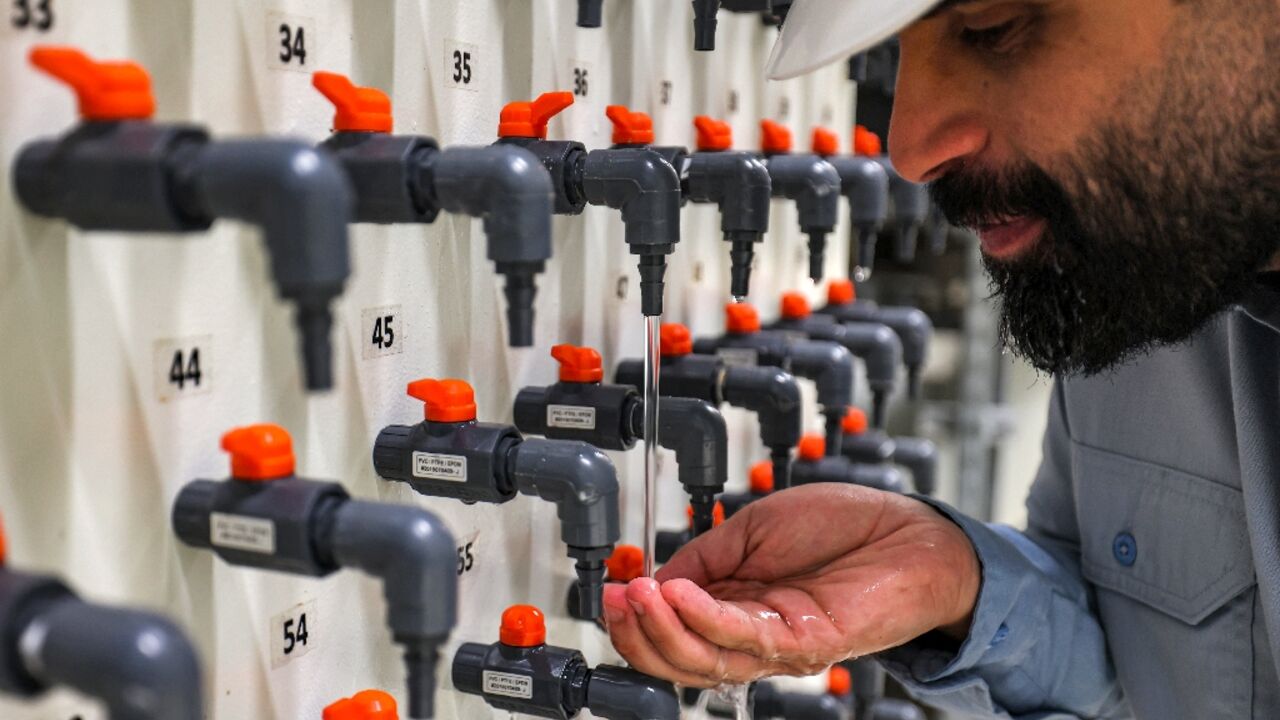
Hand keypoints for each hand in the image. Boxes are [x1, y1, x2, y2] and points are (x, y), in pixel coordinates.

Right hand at [603, 483, 979, 686]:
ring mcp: (779, 644)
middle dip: (637, 633)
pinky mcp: (806, 643)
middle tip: (612, 600)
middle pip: (680, 658)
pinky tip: (677, 594)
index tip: (609, 589)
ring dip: (660, 629)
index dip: (636, 616)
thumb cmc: (843, 526)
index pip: (674, 630)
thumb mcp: (753, 529)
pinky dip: (701, 617)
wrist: (909, 530)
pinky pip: (742, 639)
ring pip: (704, 659)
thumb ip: (706, 555)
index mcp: (737, 607)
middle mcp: (753, 634)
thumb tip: (655, 578)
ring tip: (635, 596)